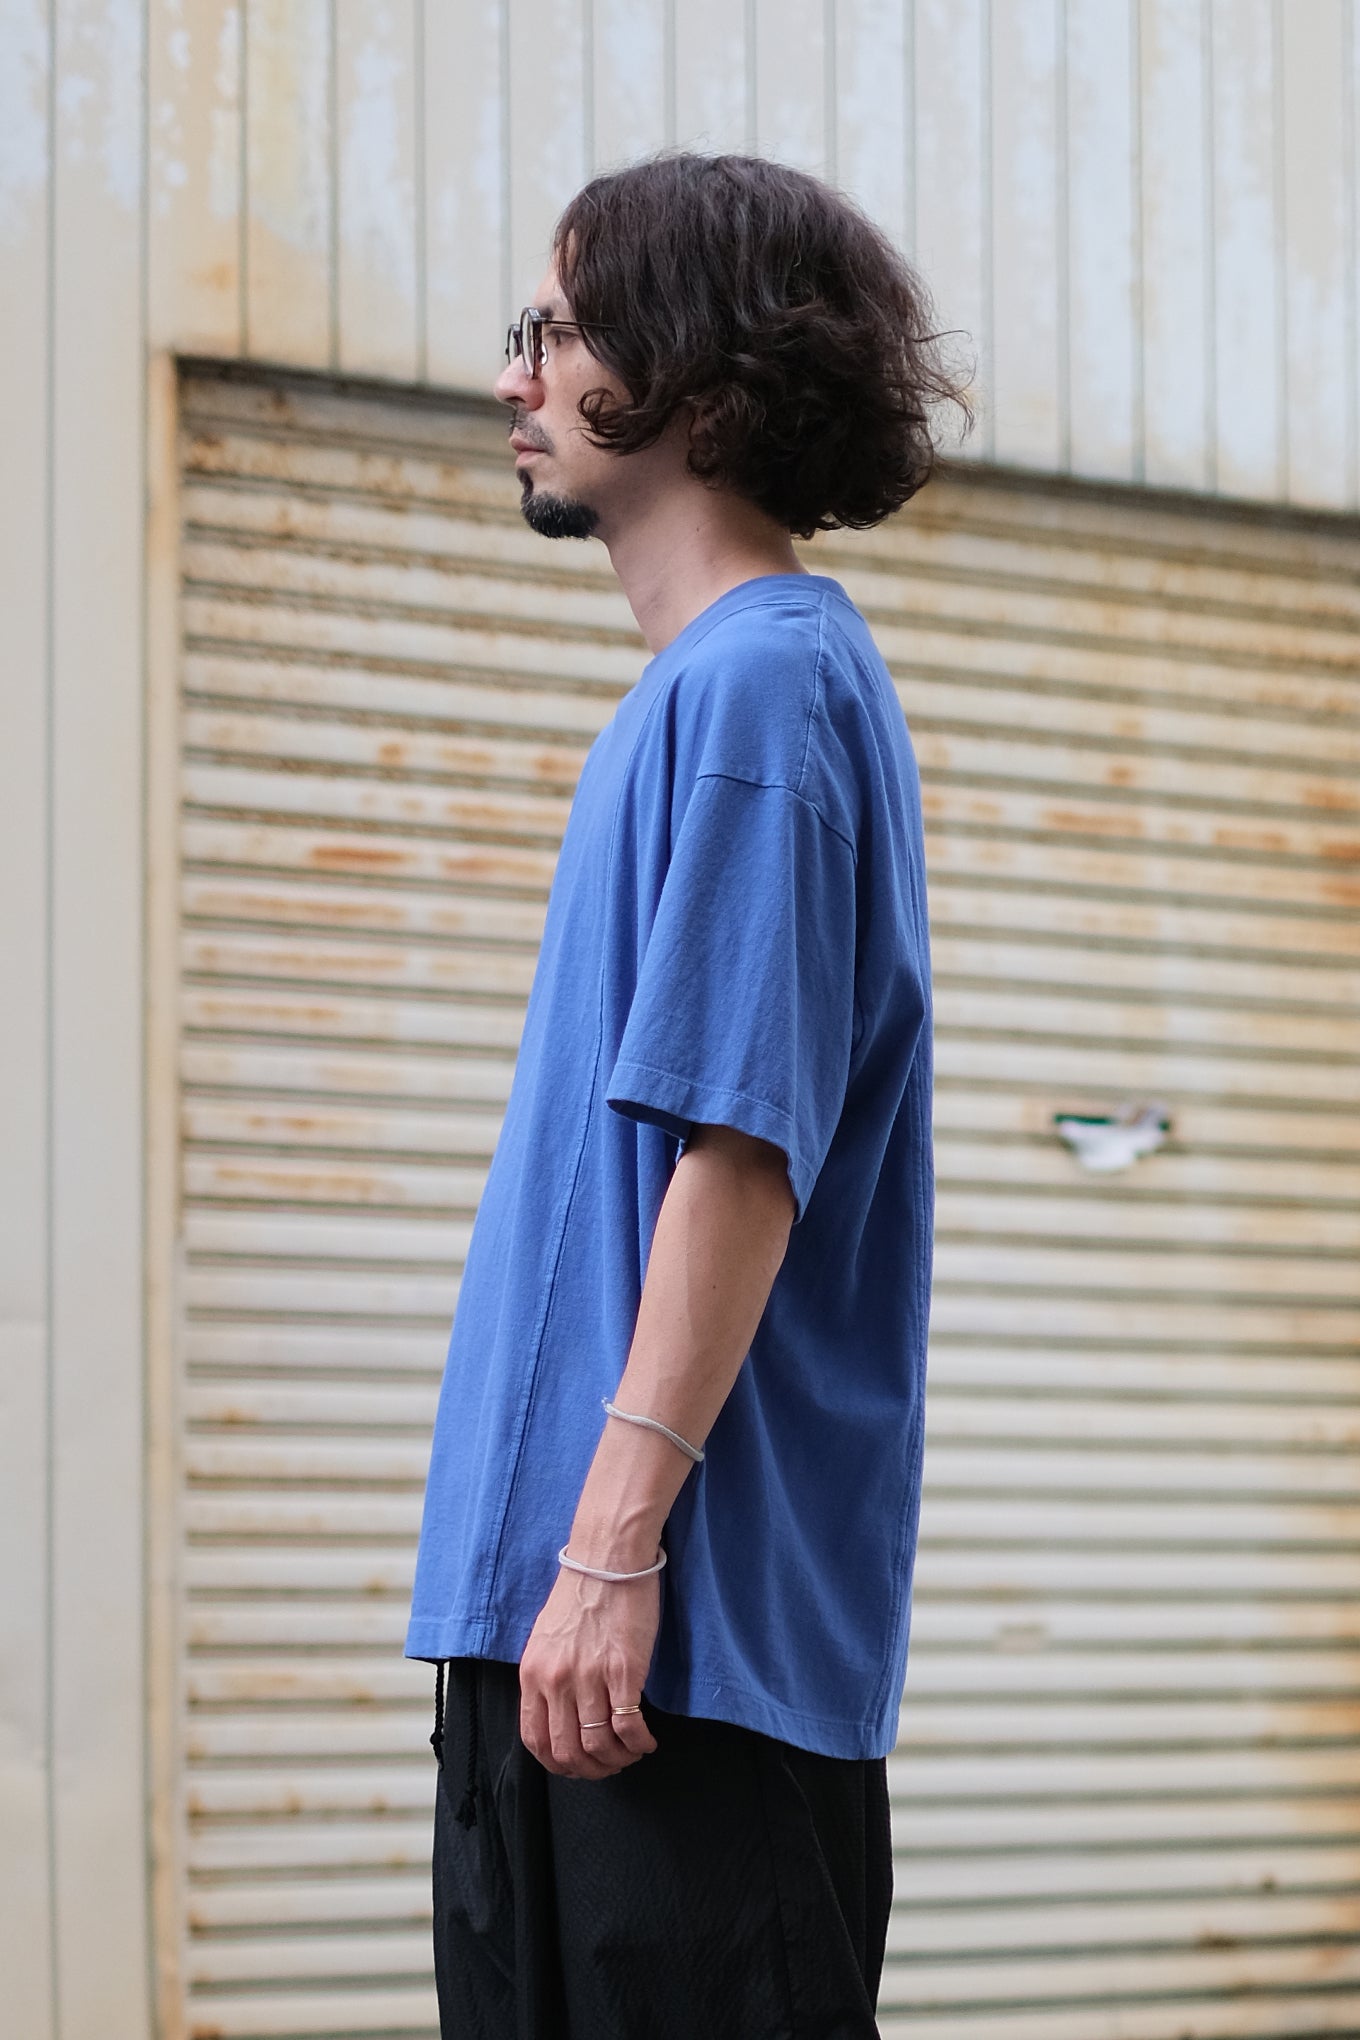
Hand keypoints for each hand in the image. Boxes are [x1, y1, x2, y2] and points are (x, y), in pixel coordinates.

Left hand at [519, 1563, 660, 1778]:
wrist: (609, 1557)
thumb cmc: (582, 1592)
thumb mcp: (546, 1637)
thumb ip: (546, 1676)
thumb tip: (557, 1713)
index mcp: (533, 1673)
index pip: (535, 1740)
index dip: (558, 1764)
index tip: (577, 1765)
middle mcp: (556, 1680)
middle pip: (567, 1752)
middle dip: (591, 1770)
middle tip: (609, 1765)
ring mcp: (589, 1677)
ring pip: (598, 1745)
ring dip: (618, 1760)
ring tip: (631, 1753)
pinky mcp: (623, 1671)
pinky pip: (628, 1726)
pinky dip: (639, 1744)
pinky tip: (647, 1741)